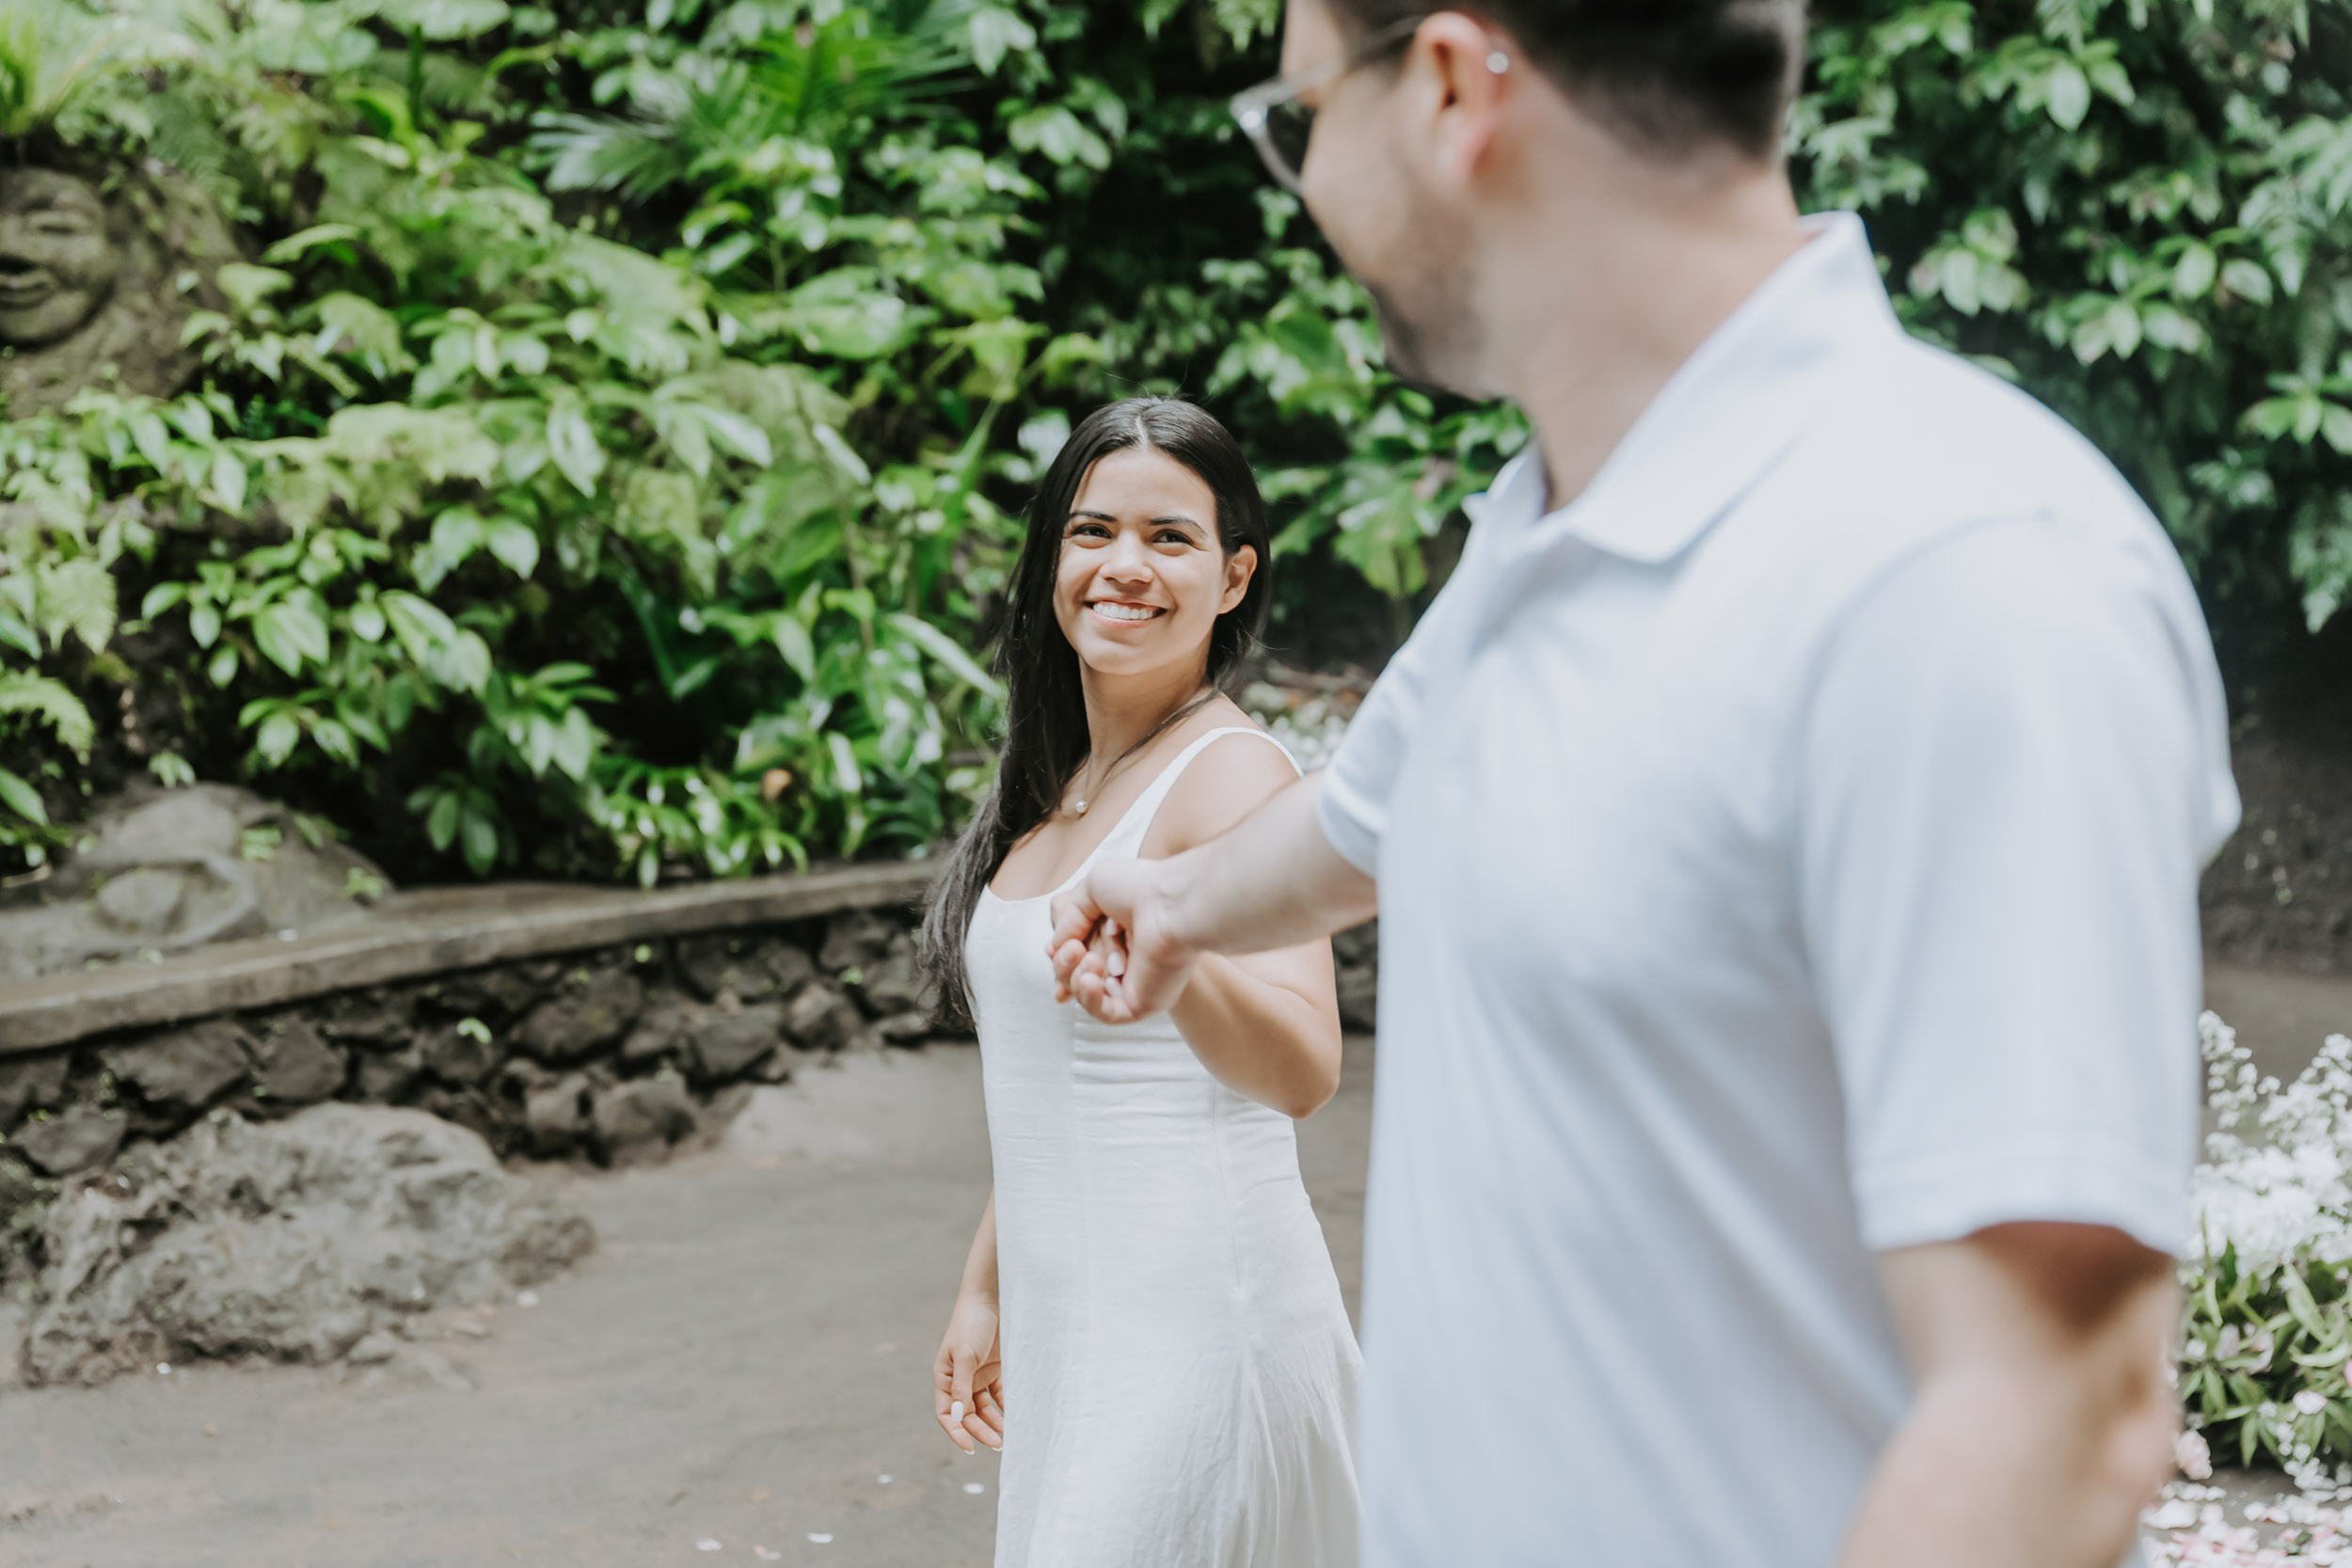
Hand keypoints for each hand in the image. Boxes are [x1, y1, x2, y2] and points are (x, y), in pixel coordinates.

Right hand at [933, 1291, 1003, 1452]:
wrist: (992, 1297)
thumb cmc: (972, 1322)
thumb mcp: (965, 1355)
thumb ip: (961, 1386)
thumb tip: (957, 1417)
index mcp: (945, 1378)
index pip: (947, 1413)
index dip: (956, 1432)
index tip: (970, 1447)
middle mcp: (960, 1380)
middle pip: (968, 1414)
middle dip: (981, 1430)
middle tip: (998, 1443)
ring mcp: (978, 1375)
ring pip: (985, 1408)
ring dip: (994, 1422)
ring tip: (1009, 1435)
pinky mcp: (996, 1369)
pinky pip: (1000, 1395)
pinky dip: (1006, 1406)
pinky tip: (1016, 1416)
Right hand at [1048, 856, 1198, 1023]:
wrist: (1172, 907)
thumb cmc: (1141, 889)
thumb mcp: (1090, 888)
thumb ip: (1067, 916)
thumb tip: (1057, 946)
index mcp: (1116, 933)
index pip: (1078, 955)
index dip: (1061, 958)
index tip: (1055, 949)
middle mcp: (1125, 960)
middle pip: (1076, 975)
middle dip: (1064, 964)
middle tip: (1074, 949)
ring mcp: (1133, 984)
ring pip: (1086, 995)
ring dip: (1076, 976)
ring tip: (1090, 958)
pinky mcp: (1141, 1003)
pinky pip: (1105, 1014)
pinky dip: (1089, 998)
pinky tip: (1091, 978)